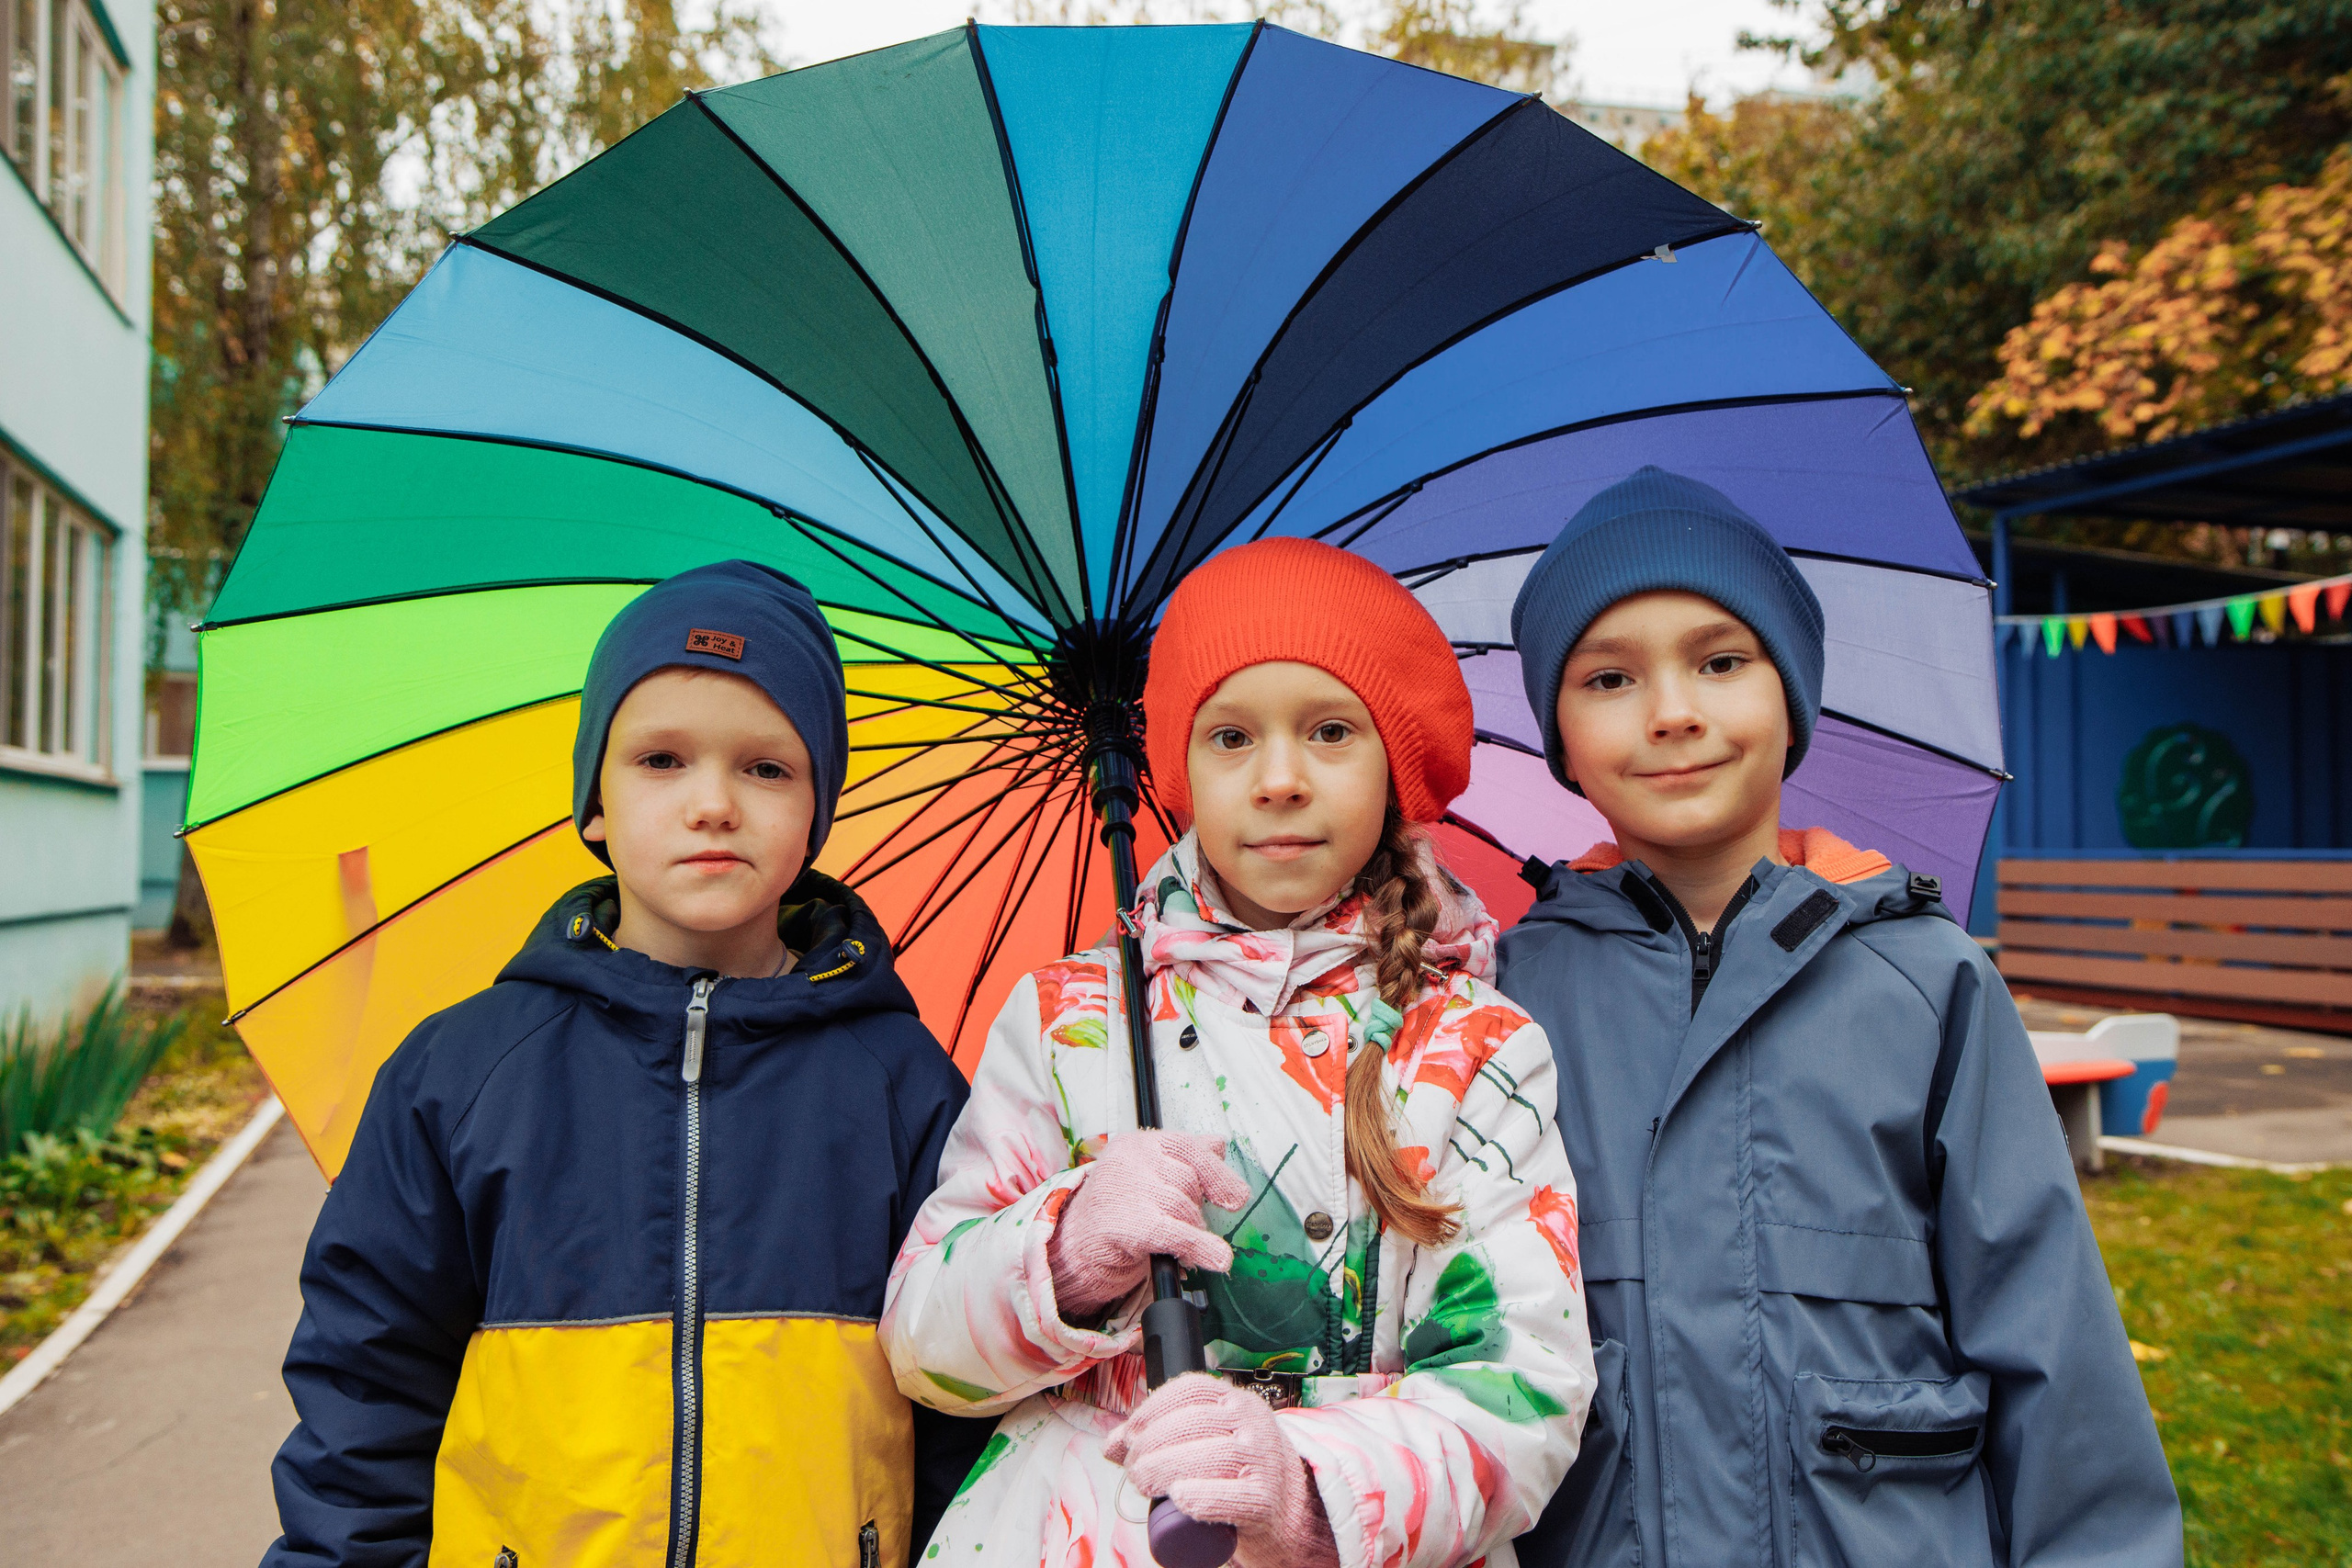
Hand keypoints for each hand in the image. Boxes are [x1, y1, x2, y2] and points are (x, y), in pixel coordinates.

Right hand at [1046, 1130, 1249, 1315]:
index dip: (1218, 1173)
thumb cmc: (1119, 1209)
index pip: (1188, 1146)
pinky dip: (1202, 1247)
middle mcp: (1129, 1160)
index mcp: (1137, 1143)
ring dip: (1194, 1231)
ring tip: (1182, 1242)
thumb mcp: (1149, 1173)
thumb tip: (1219, 1144)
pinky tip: (1218, 1258)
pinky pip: (1177, 1234)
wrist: (1076, 1246)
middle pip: (1188, 1180)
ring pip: (1184, 1207)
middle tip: (1188, 1224)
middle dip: (1196, 1208)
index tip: (1237, 1198)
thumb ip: (1184, 1157)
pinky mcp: (1125, 1224)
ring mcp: (1124, 1190)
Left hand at [1107, 1374, 1337, 1567]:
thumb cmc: (1238, 1473)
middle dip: (1149, 1446)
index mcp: (1236, 1401)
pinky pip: (1228, 1496)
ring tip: (1144, 1482)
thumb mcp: (1208, 1442)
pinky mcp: (1265, 1499)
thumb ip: (1162, 1438)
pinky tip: (1179, 1497)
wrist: (1290, 1512)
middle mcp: (1252, 1423)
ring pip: (1205, 1457)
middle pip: (1190, 1424)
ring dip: (1163, 1470)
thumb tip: (1111, 1446)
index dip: (1152, 1408)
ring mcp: (1262, 1460)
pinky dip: (1199, 1497)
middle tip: (1133, 1468)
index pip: (1190, 1389)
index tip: (1129, 1433)